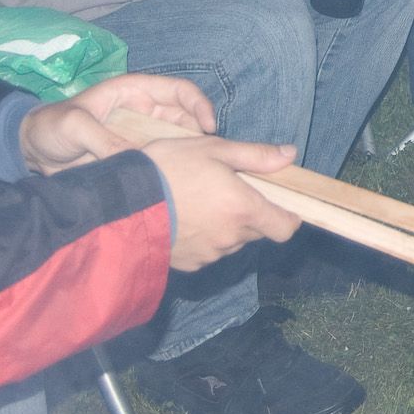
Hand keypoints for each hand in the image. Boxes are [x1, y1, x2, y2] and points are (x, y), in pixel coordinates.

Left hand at [19, 73, 216, 175]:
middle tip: (206, 160)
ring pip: (177, 143)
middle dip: (199, 137)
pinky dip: (170, 171)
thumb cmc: (51, 125)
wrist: (31, 151)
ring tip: (195, 175)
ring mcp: (141, 137)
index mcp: (134, 92)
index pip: (179, 91)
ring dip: (187, 156)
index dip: (199, 105)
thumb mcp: (74, 125)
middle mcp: (144, 112)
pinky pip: (160, 162)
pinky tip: (175, 185)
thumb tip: (136, 159)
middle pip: (186, 119)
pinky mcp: (136, 159)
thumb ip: (103, 139)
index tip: (208, 127)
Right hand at [141, 135, 300, 271]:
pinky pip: (208, 252)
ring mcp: (210, 254)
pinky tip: (185, 218)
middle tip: (228, 191)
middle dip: (251, 214)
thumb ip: (255, 155)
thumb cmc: (169, 169)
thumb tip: (290, 155)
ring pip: (232, 241)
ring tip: (201, 202)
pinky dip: (205, 238)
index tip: (281, 204)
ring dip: (227, 226)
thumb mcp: (213, 150)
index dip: (288, 217)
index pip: (285, 228)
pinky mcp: (189, 264)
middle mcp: (231, 237)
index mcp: (244, 208)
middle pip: (257, 231)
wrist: (122, 204)